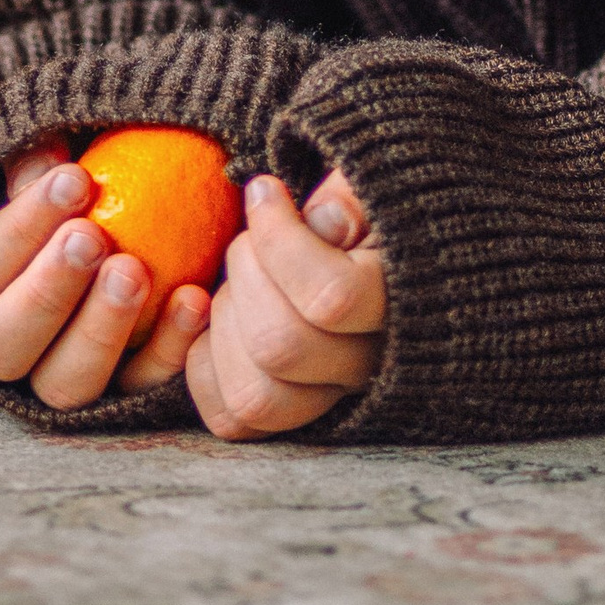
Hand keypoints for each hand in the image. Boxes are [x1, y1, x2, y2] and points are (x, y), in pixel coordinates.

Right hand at [0, 138, 211, 409]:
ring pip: (63, 385)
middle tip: (93, 239)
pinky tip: (195, 298)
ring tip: (137, 272)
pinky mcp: (125, 394)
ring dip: (99, 331)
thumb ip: (41, 154)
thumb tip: (40, 155)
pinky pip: (141, 386)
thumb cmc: (95, 171)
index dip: (18, 229)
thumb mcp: (64, 152)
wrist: (162, 206)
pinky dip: (168, 348)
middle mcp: (9, 340)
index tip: (77, 179)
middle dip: (44, 293)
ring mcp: (64, 373)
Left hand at [184, 170, 386, 438]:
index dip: (278, 239)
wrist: (361, 250)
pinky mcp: (283, 414)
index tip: (264, 191)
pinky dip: (203, 365)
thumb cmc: (360, 211)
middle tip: (249, 235)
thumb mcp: (369, 186)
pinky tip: (213, 319)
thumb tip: (325, 219)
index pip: (332, 296)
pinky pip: (229, 419)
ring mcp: (325, 399)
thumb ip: (355, 198)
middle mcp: (367, 366)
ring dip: (223, 325)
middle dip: (244, 273)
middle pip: (279, 346)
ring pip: (252, 396)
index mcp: (400, 303)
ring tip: (236, 281)